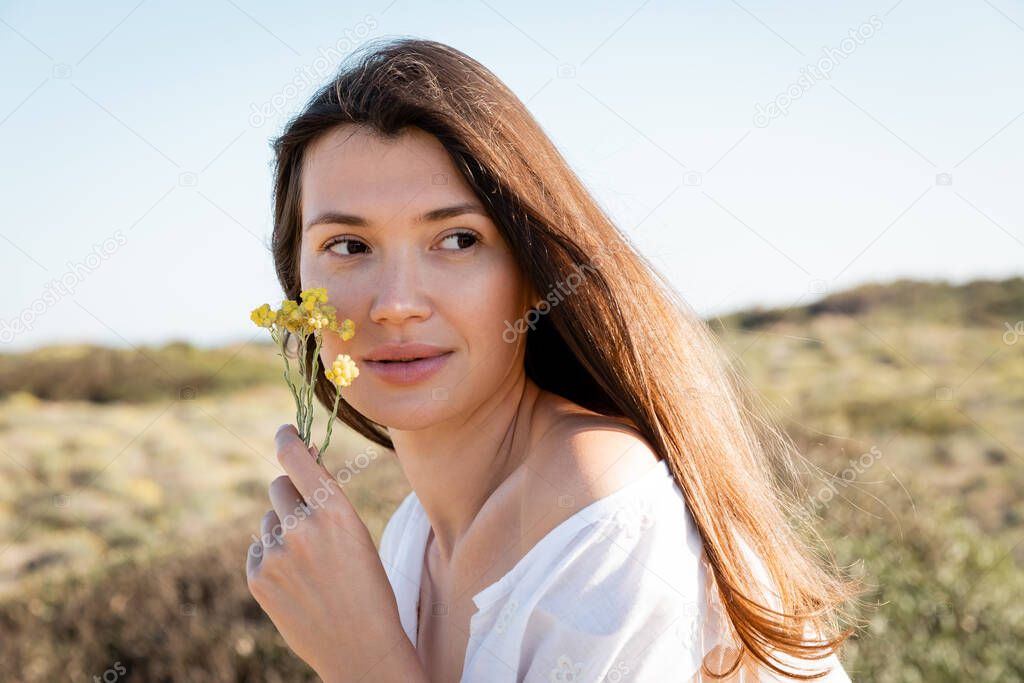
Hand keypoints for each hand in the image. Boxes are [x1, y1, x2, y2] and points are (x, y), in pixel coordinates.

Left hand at [246, 424, 425, 681]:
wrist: (361, 648)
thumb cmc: (368, 586)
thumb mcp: (357, 533)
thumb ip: (325, 498)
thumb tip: (299, 457)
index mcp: (335, 510)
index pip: (296, 458)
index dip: (286, 438)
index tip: (285, 431)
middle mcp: (302, 527)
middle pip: (279, 486)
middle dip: (291, 495)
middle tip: (310, 521)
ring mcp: (276, 554)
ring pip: (268, 521)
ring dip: (284, 531)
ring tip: (311, 566)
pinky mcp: (258, 578)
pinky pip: (259, 549)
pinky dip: (273, 558)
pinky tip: (296, 581)